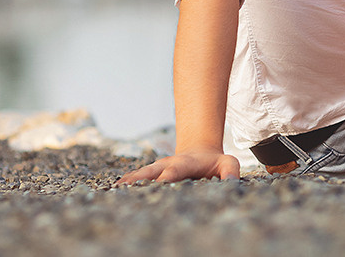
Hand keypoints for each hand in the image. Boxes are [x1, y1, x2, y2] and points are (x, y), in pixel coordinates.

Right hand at [116, 150, 240, 184]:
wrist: (200, 151)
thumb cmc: (216, 162)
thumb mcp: (228, 163)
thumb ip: (230, 172)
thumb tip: (231, 183)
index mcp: (186, 162)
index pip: (175, 170)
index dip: (168, 176)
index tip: (160, 182)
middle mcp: (168, 164)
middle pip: (152, 171)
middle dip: (140, 179)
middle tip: (125, 188)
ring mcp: (158, 168)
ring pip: (141, 174)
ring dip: (128, 182)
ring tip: (114, 191)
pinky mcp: (151, 173)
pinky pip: (136, 178)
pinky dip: (126, 184)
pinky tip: (113, 192)